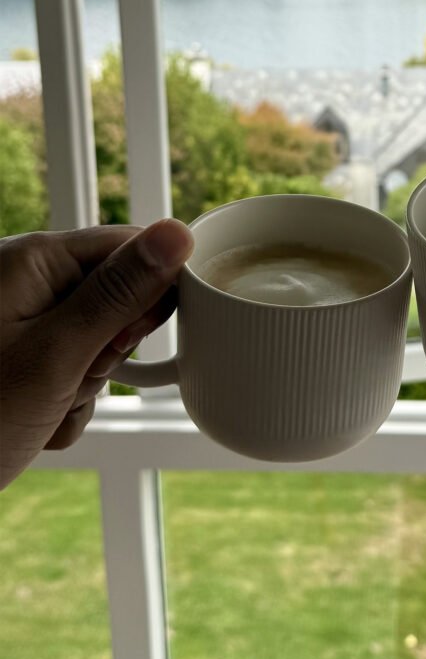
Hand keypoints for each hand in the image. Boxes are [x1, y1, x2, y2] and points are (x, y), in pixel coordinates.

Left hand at [0, 220, 192, 488]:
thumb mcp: (57, 357)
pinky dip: (61, 404)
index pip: (128, 247)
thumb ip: (121, 293)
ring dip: (82, 387)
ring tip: (41, 410)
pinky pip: (68, 370)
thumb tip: (176, 233)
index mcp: (32, 258)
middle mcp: (23, 280)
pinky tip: (31, 424)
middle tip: (68, 381)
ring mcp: (17, 320)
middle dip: (106, 353)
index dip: (147, 296)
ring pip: (95, 344)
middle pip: (116, 300)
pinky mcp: (16, 356)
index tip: (128, 341)